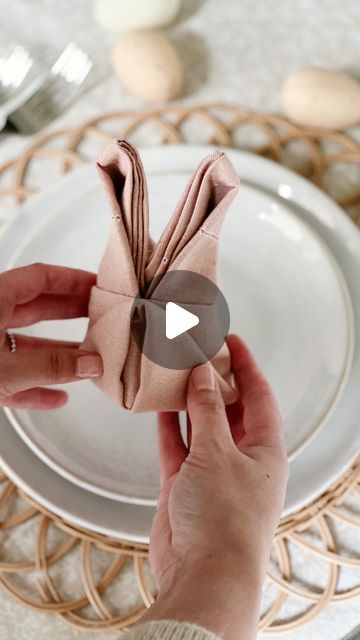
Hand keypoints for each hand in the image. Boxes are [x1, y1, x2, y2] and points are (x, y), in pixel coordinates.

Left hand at [0, 263, 102, 408]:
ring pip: (25, 345)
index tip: (97, 286)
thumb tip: (92, 364)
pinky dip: (34, 386)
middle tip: (101, 316)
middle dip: (70, 314)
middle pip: (35, 309)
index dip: (71, 279)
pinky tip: (56, 398)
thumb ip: (51, 366)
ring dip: (57, 355)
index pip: (38, 278)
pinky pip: (13, 376)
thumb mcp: (7, 369)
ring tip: (87, 362)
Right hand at [143, 334, 287, 639]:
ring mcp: (212, 472)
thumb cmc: (224, 519)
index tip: (231, 341)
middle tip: (197, 352)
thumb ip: (207, 411)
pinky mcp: (185, 485)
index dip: (246, 366)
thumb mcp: (218, 453)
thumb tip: (204, 375)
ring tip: (176, 371)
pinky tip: (160, 404)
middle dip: (215, 381)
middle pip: (229, 409)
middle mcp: (242, 458)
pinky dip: (170, 426)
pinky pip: (178, 446)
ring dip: (190, 401)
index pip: (259, 396)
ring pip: (201, 426)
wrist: (202, 573)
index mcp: (265, 450)